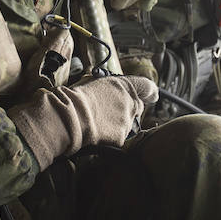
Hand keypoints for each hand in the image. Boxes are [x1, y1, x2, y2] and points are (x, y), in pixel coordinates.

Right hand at [8, 75, 157, 169]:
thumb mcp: (91, 82)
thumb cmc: (76, 97)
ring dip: (117, 124)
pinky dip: (110, 138)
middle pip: (138, 108)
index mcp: (124, 86)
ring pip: (127, 124)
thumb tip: (100, 81)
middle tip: (111, 113)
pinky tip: (97, 134)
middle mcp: (130, 103)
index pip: (148, 87)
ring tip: (98, 123)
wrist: (69, 117)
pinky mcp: (121, 138)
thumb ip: (105, 85)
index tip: (152, 95)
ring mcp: (127, 121)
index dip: (150, 92)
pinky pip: (118, 138)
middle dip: (129, 110)